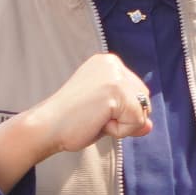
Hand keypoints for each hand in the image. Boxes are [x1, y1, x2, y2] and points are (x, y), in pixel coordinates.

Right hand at [0, 51, 154, 190]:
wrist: (46, 127)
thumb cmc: (71, 121)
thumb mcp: (106, 115)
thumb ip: (129, 116)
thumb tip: (149, 125)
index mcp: (108, 63)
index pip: (138, 92)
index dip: (121, 112)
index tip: (93, 110)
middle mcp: (113, 64)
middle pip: (144, 100)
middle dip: (124, 117)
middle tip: (93, 117)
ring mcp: (115, 76)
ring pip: (142, 112)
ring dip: (121, 125)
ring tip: (94, 119)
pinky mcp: (115, 91)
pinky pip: (136, 122)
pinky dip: (119, 131)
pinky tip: (96, 122)